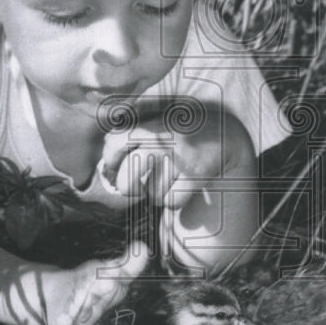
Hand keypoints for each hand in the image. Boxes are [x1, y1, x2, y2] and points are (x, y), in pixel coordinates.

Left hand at [99, 104, 248, 210]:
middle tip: (138, 183)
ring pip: (152, 194)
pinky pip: (172, 200)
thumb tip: (104, 168)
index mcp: (147, 126)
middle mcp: (161, 140)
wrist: (221, 133)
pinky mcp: (196, 174)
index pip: (113, 145)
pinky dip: (174, 198)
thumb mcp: (153, 124)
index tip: (112, 167)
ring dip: (157, 192)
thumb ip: (126, 137)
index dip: (108, 161)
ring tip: (168, 177)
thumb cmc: (177, 133)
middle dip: (130, 188)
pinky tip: (181, 184)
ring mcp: (179, 158)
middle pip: (125, 182)